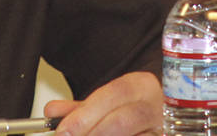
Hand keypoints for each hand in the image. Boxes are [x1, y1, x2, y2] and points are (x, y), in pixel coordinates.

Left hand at [44, 72, 161, 135]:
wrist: (160, 117)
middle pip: (123, 120)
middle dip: (92, 132)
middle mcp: (157, 105)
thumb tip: (52, 112)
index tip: (63, 130)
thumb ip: (80, 108)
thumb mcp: (106, 104)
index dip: (85, 114)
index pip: (113, 94)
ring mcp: (164, 127)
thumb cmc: (133, 109)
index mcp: (141, 85)